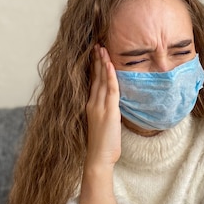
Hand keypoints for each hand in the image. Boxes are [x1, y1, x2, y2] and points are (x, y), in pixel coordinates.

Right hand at [80, 45, 120, 203]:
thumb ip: (105, 112)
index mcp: (90, 106)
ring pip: (100, 80)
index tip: (95, 54)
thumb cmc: (102, 145)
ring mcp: (99, 107)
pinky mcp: (107, 111)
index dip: (93, 67)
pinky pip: (109, 90)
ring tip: (102, 48)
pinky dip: (109, 76)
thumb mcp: (102, 125)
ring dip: (102, 63)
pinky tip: (109, 65)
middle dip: (96, 60)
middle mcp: (92, 103)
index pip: (91, 82)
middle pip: (94, 77)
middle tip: (97, 44)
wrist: (98, 159)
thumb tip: (113, 105)